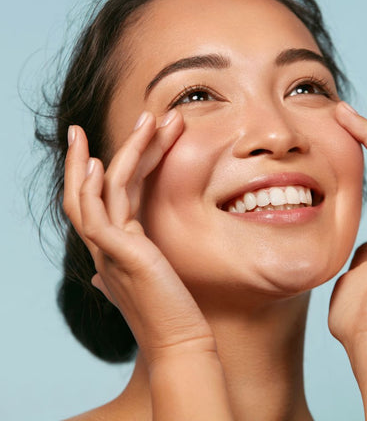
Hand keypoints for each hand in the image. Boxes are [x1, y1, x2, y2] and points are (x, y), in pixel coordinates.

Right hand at [63, 110, 215, 365]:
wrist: (180, 341)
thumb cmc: (171, 310)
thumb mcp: (151, 277)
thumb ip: (133, 263)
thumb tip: (108, 271)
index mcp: (115, 244)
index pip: (107, 195)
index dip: (114, 163)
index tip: (127, 137)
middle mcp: (105, 244)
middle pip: (98, 184)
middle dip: (119, 147)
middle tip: (142, 116)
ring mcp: (107, 248)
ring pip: (99, 190)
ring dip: (122, 151)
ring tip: (147, 119)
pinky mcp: (118, 254)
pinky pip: (97, 213)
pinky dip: (94, 186)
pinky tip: (102, 162)